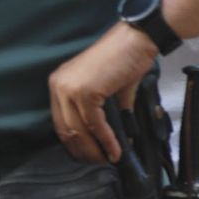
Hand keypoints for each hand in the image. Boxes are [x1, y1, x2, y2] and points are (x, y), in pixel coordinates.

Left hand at [48, 22, 157, 163]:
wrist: (138, 38)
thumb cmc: (127, 55)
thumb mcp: (111, 85)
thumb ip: (108, 108)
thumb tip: (117, 132)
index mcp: (61, 82)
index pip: (61, 120)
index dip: (75, 141)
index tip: (89, 152)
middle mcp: (60, 85)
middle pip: (66, 128)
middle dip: (82, 149)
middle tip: (98, 161)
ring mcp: (70, 88)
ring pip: (78, 130)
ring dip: (94, 149)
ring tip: (108, 159)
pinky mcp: (85, 92)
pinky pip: (95, 124)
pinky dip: (106, 140)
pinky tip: (116, 149)